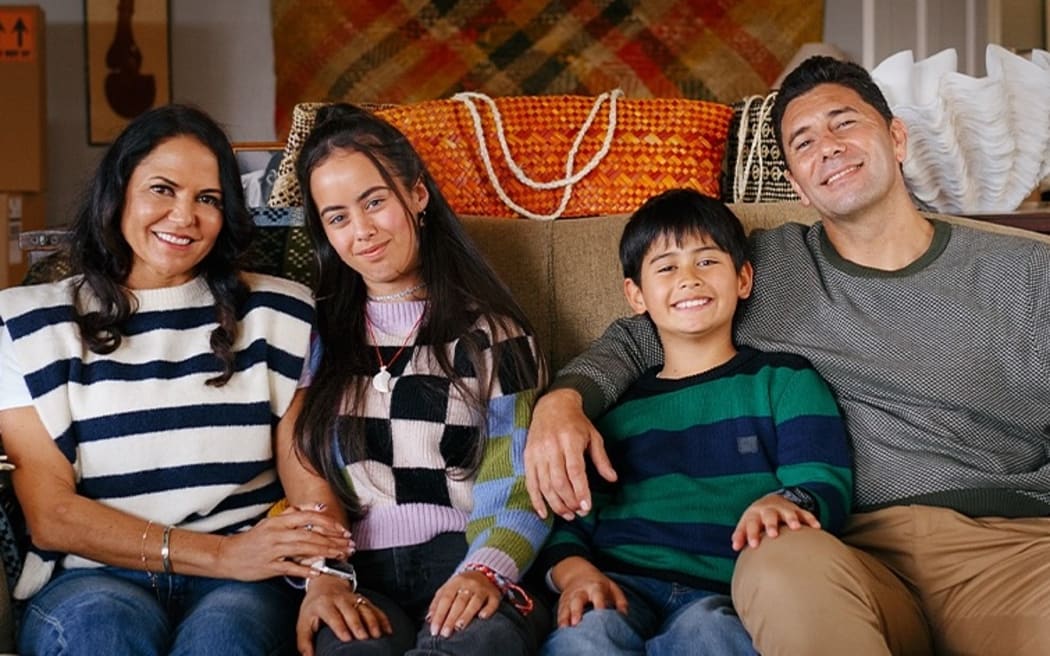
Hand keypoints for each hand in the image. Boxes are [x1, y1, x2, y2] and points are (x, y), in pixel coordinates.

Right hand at [216, 505, 353, 580]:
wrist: (227, 555)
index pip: (309, 517)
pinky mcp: (269, 566)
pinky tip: (318, 572)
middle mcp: (277, 533)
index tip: (342, 530)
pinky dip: (305, 569)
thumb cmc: (252, 539)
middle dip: (333, 540)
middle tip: (349, 545)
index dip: (328, 523)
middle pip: (311, 534)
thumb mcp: (271, 521)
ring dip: (325, 552)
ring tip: (341, 555)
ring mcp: (273, 550)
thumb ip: (293, 513)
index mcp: (278, 521)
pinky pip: (290, 567)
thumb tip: (318, 507)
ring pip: (304, 549)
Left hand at [296, 576, 391, 655]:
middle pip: (351, 612)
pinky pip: (375, 608)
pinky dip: (382, 619)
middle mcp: (339, 600)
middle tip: (364, 638)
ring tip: (378, 635)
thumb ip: (304, 642)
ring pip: (365, 608)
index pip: (333, 616)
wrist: (325, 583)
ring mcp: (353, 598)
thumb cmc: (314, 608)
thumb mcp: (303, 622)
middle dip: (358, 624)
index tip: (347, 638)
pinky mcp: (363, 599)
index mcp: (323, 605)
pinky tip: (388, 630)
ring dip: (372, 621)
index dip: (340, 627)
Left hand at [426, 571, 500, 637]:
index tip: (435, 630)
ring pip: (474, 602)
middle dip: (451, 618)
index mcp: (455, 582)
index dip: (439, 615)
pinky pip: (492, 603)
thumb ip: (437, 602)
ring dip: (466, 615)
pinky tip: (482, 617)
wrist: (483, 572)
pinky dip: (488, 610)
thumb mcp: (447, 588)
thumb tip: (429, 619)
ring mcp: (483, 589)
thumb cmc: (462, 585)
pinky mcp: (494, 595)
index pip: (445, 599)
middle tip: (445, 633)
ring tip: (459, 627)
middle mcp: (469, 584)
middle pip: (459, 602)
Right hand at [525, 388, 617, 519]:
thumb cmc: (576, 422)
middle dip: (569, 501)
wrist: (552, 404)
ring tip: (567, 515)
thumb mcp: (593, 436)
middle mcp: (551, 447)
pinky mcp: (528, 457)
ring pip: (544, 485)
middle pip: (559, 481)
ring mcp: (537, 452)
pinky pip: (531, 482)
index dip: (581, 491)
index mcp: (570, 440)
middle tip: (580, 513)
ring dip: (556, 504)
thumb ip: (601, 459)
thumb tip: (612, 479)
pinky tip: (544, 513)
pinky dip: (536, 500)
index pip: (575, 471)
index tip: (587, 507)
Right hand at [552, 557, 627, 627]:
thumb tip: (624, 616)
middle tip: (577, 623)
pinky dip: (560, 620)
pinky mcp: (562, 602)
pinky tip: (561, 630)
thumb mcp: (612, 587)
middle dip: (576, 611)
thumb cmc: (599, 585)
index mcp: (595, 587)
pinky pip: (560, 611)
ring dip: (565, 618)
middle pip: (577, 600)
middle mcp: (581, 591)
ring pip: (566, 607)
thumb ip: (621, 601)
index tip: (601, 614)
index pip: (598, 595)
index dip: (599, 604)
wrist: (577, 573)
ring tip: (565, 629)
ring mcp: (570, 597)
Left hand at [731, 493, 820, 550]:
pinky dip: (810, 520)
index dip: (751, 534)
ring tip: (795, 527)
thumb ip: (741, 535)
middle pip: (769, 515)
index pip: (751, 523)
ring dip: (791, 519)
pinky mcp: (797, 510)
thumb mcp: (747, 523)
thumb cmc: (756, 519)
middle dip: (771, 524)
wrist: (771, 501)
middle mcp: (769, 510)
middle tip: (773, 535)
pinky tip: (816, 527)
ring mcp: (784, 509)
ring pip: (788, 512)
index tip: (754, 545)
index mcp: (755, 515)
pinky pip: (805, 514)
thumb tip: (735, 547)